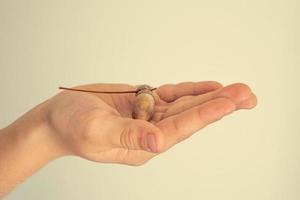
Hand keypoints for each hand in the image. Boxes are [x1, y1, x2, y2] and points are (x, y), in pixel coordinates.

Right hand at [46, 81, 256, 165]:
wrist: (59, 119)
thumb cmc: (72, 127)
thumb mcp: (97, 132)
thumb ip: (128, 136)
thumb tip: (158, 142)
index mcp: (143, 145)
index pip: (180, 129)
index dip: (205, 115)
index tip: (230, 103)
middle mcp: (151, 132)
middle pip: (190, 117)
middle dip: (219, 105)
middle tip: (246, 95)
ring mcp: (149, 117)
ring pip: (185, 105)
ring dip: (210, 97)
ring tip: (237, 91)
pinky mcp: (144, 103)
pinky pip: (171, 96)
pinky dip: (190, 91)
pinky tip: (208, 88)